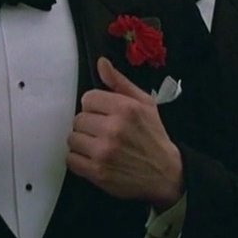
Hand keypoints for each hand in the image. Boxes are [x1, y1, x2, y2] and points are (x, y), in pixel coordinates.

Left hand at [66, 57, 183, 209]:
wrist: (165, 173)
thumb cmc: (154, 136)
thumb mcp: (145, 104)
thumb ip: (120, 82)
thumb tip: (101, 63)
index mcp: (126, 108)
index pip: (88, 98)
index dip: (95, 106)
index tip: (104, 115)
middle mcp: (113, 129)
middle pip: (78, 119)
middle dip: (89, 125)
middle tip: (103, 131)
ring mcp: (104, 152)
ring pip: (72, 139)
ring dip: (82, 142)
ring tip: (98, 145)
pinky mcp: (97, 172)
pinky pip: (71, 160)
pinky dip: (79, 160)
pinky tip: (94, 158)